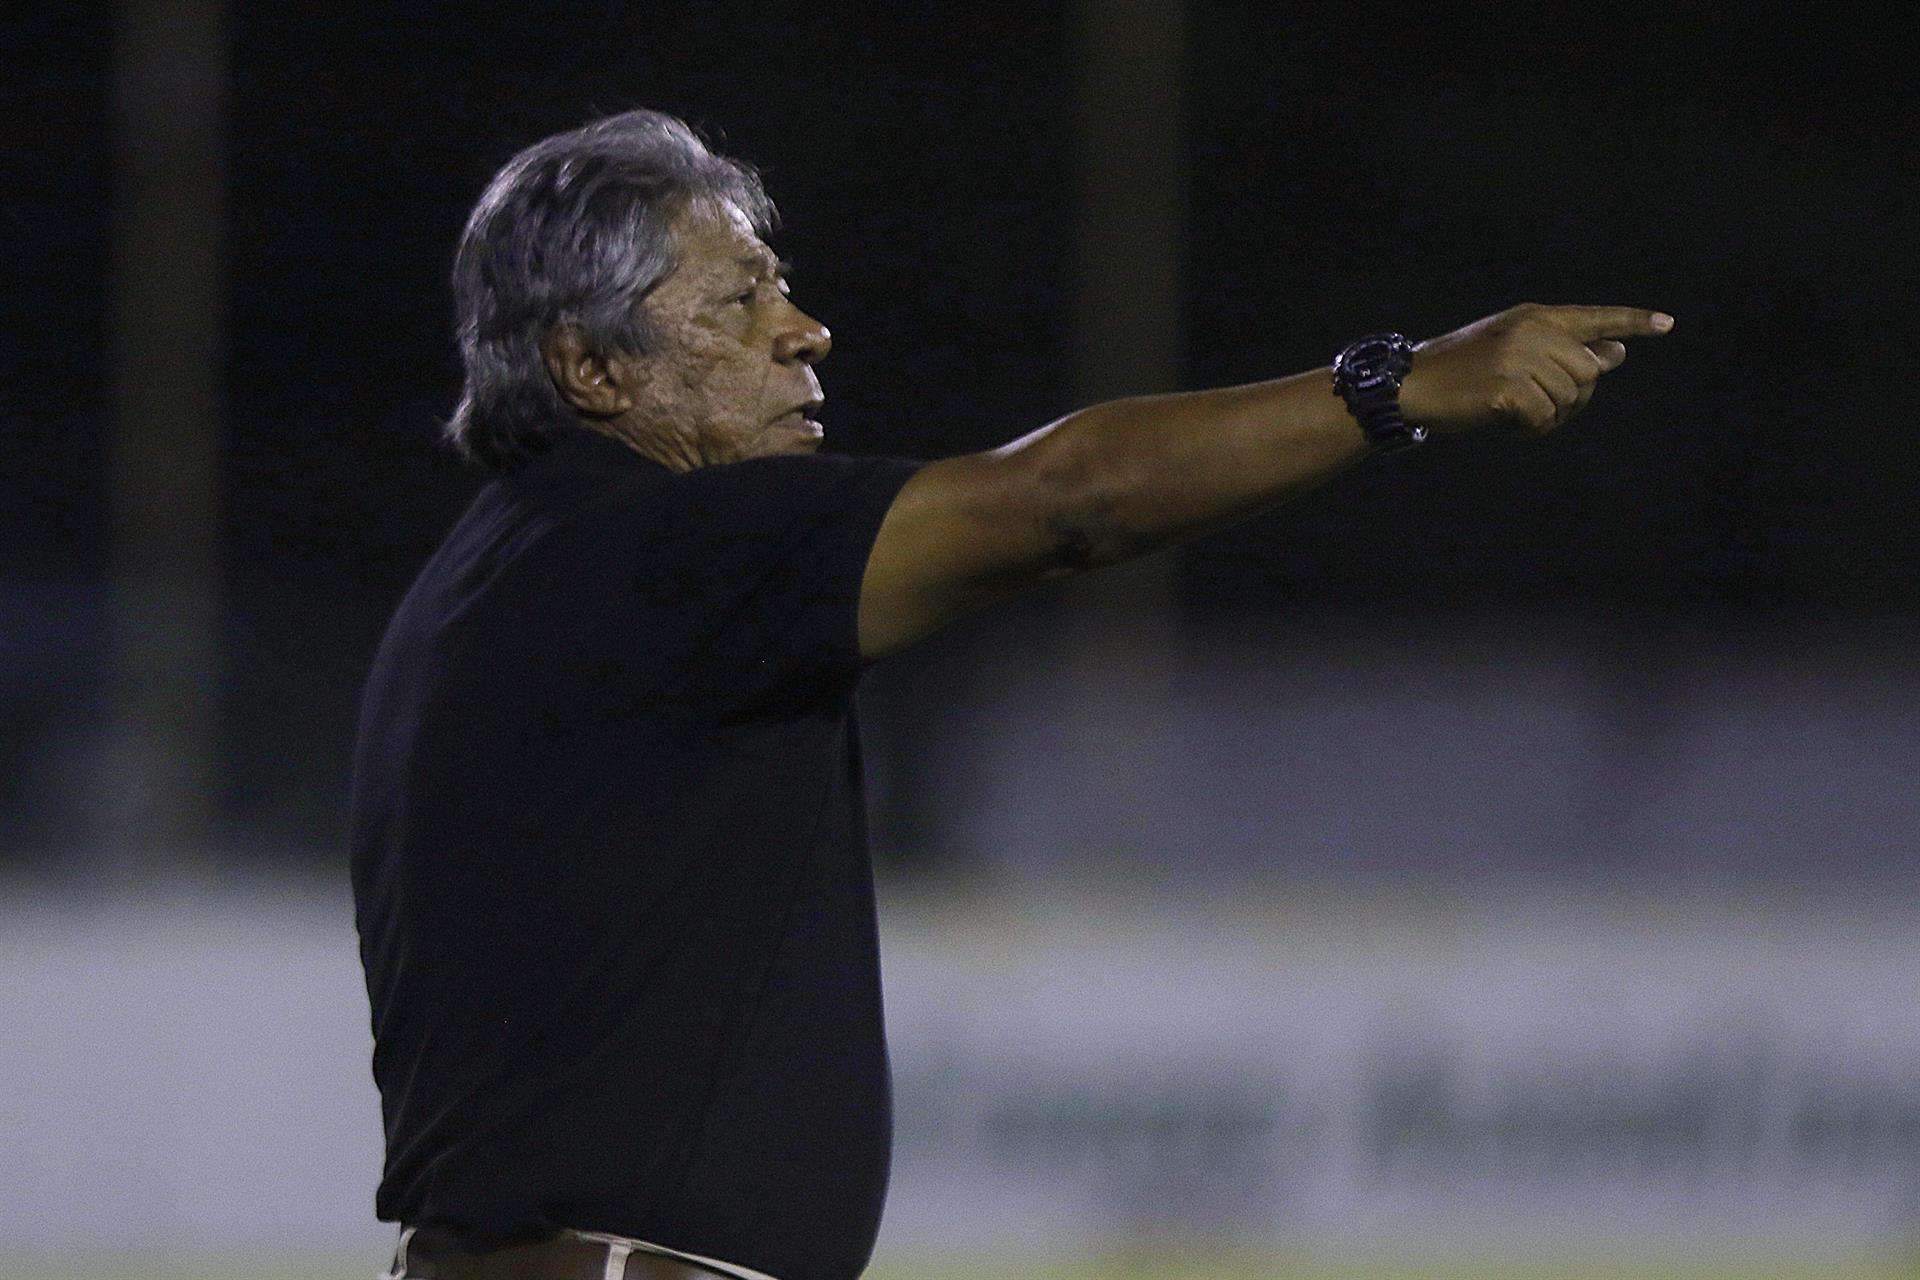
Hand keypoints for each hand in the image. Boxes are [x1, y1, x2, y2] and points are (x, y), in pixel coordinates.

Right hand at [1398, 302, 1673, 436]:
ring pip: (1570, 397)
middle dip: (1572, 396)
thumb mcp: (1512, 351)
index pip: (1593, 318)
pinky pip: (1545, 417)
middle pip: (1589, 372)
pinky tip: (1507, 423)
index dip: (1632, 322)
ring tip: (1517, 414)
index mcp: (1535, 317)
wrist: (1410, 384)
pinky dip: (1531, 428)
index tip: (1667, 324)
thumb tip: (1616, 357)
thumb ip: (1561, 351)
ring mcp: (1520, 358)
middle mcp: (1532, 331)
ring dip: (1550, 416)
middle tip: (1540, 407)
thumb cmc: (1459, 372)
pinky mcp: (1509, 388)